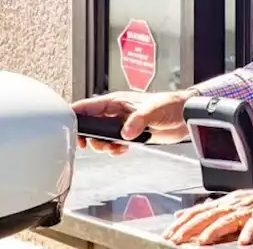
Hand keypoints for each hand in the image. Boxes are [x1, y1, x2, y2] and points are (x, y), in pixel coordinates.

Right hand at [69, 90, 193, 155]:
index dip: (75, 115)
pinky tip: (122, 150)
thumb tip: (125, 134)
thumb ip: (137, 121)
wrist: (185, 115)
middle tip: (92, 145)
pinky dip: (114, 149)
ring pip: (101, 136)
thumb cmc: (171, 105)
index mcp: (117, 101)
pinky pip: (114, 143)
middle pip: (91, 124)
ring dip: (103, 145)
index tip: (67, 126)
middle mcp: (117, 112)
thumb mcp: (153, 110)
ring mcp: (123, 123)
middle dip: (89, 136)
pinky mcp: (131, 134)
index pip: (88, 106)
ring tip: (113, 148)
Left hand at [163, 188, 252, 245]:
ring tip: (202, 242)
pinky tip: (243, 243)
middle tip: (175, 240)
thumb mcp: (230, 203)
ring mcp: (251, 208)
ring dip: (214, 231)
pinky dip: (249, 232)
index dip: (182, 223)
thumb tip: (181, 214)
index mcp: (225, 202)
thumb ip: (207, 210)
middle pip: (209, 215)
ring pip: (229, 219)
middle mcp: (235, 203)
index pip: (198, 211)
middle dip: (190, 228)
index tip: (167, 235)